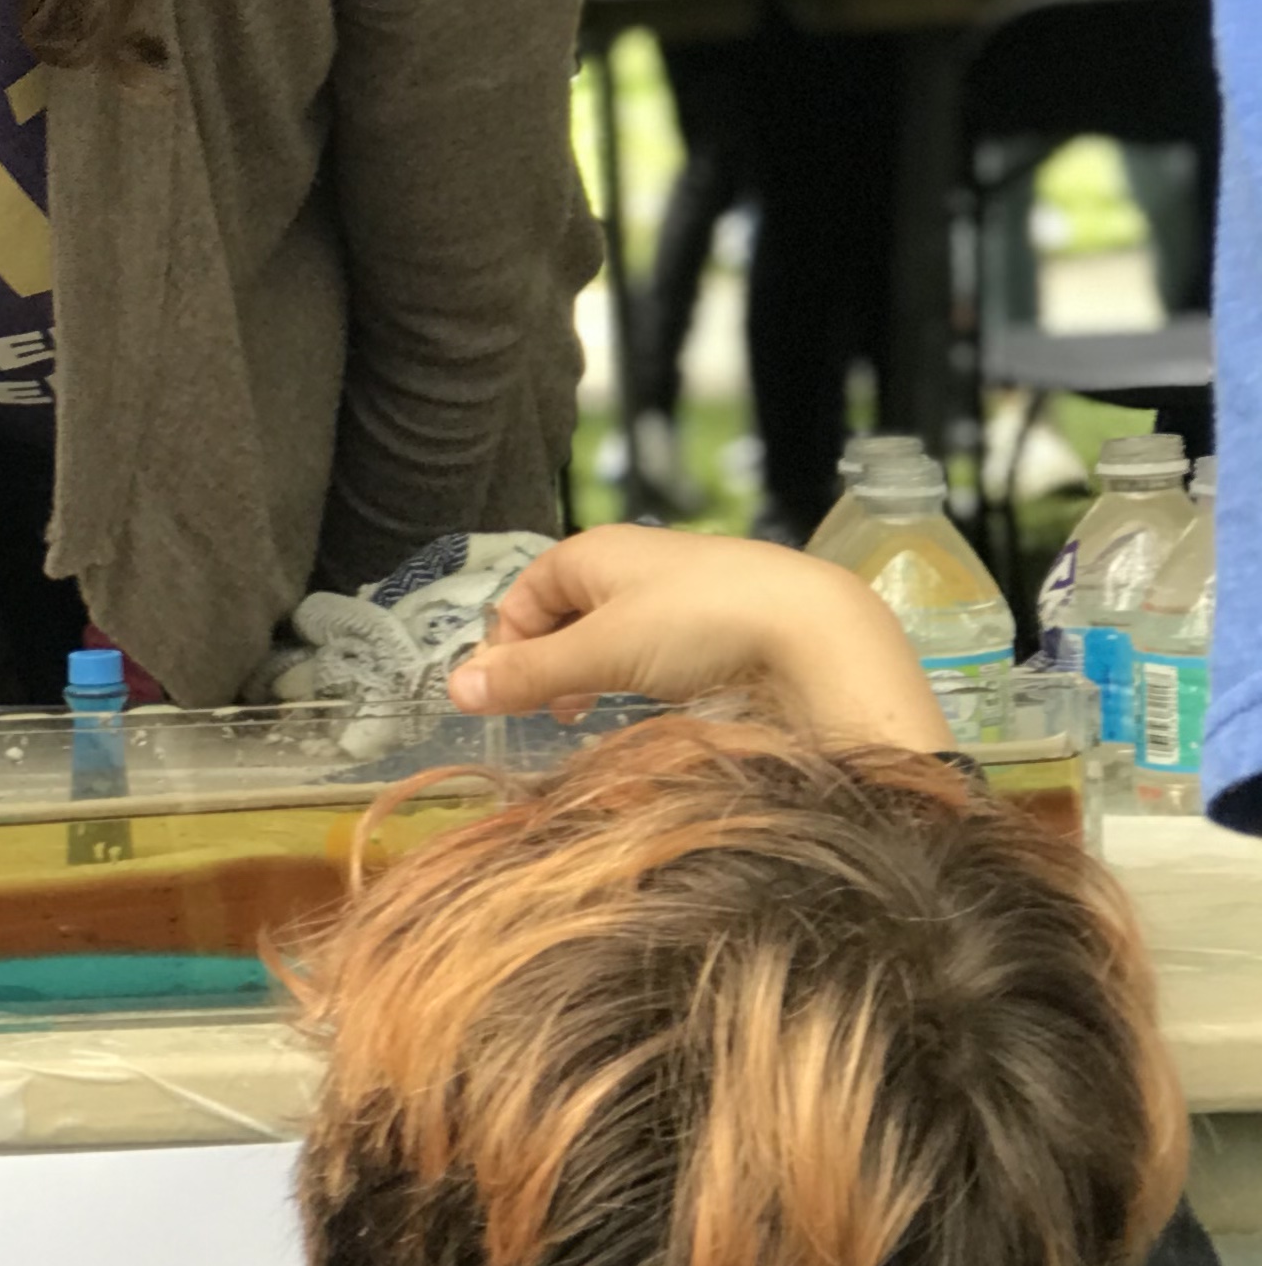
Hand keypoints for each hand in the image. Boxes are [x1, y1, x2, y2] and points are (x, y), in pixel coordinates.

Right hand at [444, 527, 944, 748]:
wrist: (810, 628)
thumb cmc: (695, 625)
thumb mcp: (600, 654)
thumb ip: (527, 674)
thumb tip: (454, 690)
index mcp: (592, 551)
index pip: (522, 596)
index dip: (505, 646)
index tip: (503, 700)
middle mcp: (630, 560)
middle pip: (563, 614)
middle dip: (546, 663)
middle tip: (547, 713)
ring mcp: (675, 588)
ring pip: (608, 633)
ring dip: (589, 673)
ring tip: (590, 713)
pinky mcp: (714, 618)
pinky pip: (652, 645)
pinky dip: (634, 674)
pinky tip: (647, 702)